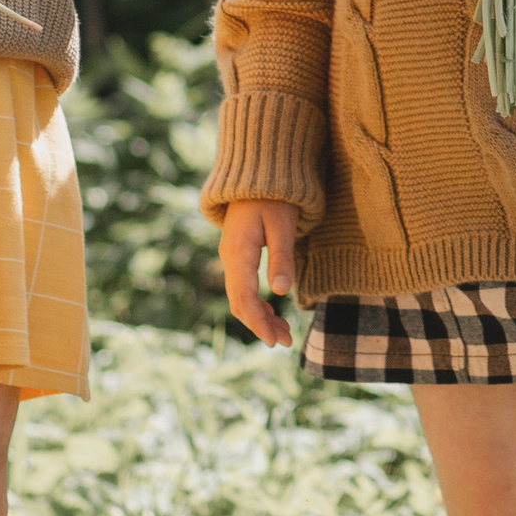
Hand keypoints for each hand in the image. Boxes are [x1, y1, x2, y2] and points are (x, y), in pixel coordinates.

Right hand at [218, 200, 299, 349]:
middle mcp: (229, 258)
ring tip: (283, 333)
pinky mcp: (237, 256)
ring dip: (260, 317)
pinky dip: (257, 304)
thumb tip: (280, 292)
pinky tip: (272, 312)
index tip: (274, 341)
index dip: (258, 322)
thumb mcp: (282, 224)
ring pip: (240, 297)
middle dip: (261, 325)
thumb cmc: (273, 196)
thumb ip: (281, 257)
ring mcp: (231, 258)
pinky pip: (242, 287)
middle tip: (285, 341)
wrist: (256, 173)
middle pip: (239, 302)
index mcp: (238, 252)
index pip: (244, 297)